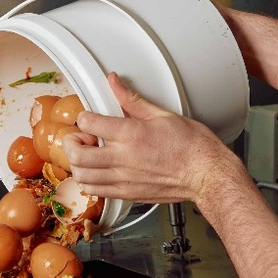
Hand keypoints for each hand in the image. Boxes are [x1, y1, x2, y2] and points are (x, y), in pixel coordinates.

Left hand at [62, 72, 232, 205]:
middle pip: (76, 154)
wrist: (206, 174)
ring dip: (78, 163)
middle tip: (81, 137)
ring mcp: (124, 180)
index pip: (88, 123)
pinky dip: (89, 180)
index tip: (89, 117)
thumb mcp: (162, 114)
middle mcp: (123, 159)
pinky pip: (96, 191)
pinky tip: (98, 171)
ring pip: (82, 176)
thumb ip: (132, 100)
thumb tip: (114, 82)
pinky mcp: (127, 194)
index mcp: (131, 135)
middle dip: (72, 142)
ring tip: (89, 155)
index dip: (84, 117)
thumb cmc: (192, 146)